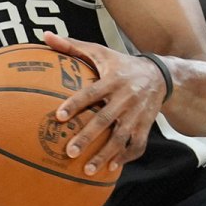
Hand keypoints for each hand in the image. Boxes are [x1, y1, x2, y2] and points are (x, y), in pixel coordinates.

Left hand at [43, 32, 164, 175]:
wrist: (160, 75)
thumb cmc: (121, 63)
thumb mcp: (99, 51)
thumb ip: (71, 45)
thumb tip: (45, 35)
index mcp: (112, 80)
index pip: (91, 93)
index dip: (75, 104)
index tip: (59, 116)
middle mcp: (125, 98)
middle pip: (105, 120)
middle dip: (88, 137)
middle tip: (70, 152)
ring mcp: (137, 114)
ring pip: (121, 138)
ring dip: (105, 155)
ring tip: (87, 170)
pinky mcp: (146, 125)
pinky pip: (138, 145)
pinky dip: (126, 158)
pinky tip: (112, 168)